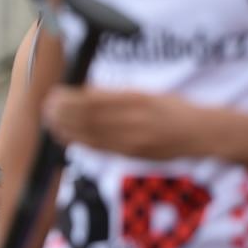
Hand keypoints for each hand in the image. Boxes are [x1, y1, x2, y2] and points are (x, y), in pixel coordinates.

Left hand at [43, 86, 205, 159]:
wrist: (201, 133)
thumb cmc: (172, 109)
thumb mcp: (146, 93)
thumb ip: (115, 94)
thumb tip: (83, 92)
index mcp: (136, 99)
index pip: (94, 99)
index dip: (70, 99)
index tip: (55, 93)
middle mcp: (133, 120)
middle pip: (88, 118)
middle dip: (63, 113)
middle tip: (46, 107)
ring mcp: (132, 140)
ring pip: (90, 135)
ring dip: (65, 128)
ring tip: (49, 121)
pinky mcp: (131, 154)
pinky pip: (99, 148)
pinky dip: (78, 142)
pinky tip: (64, 136)